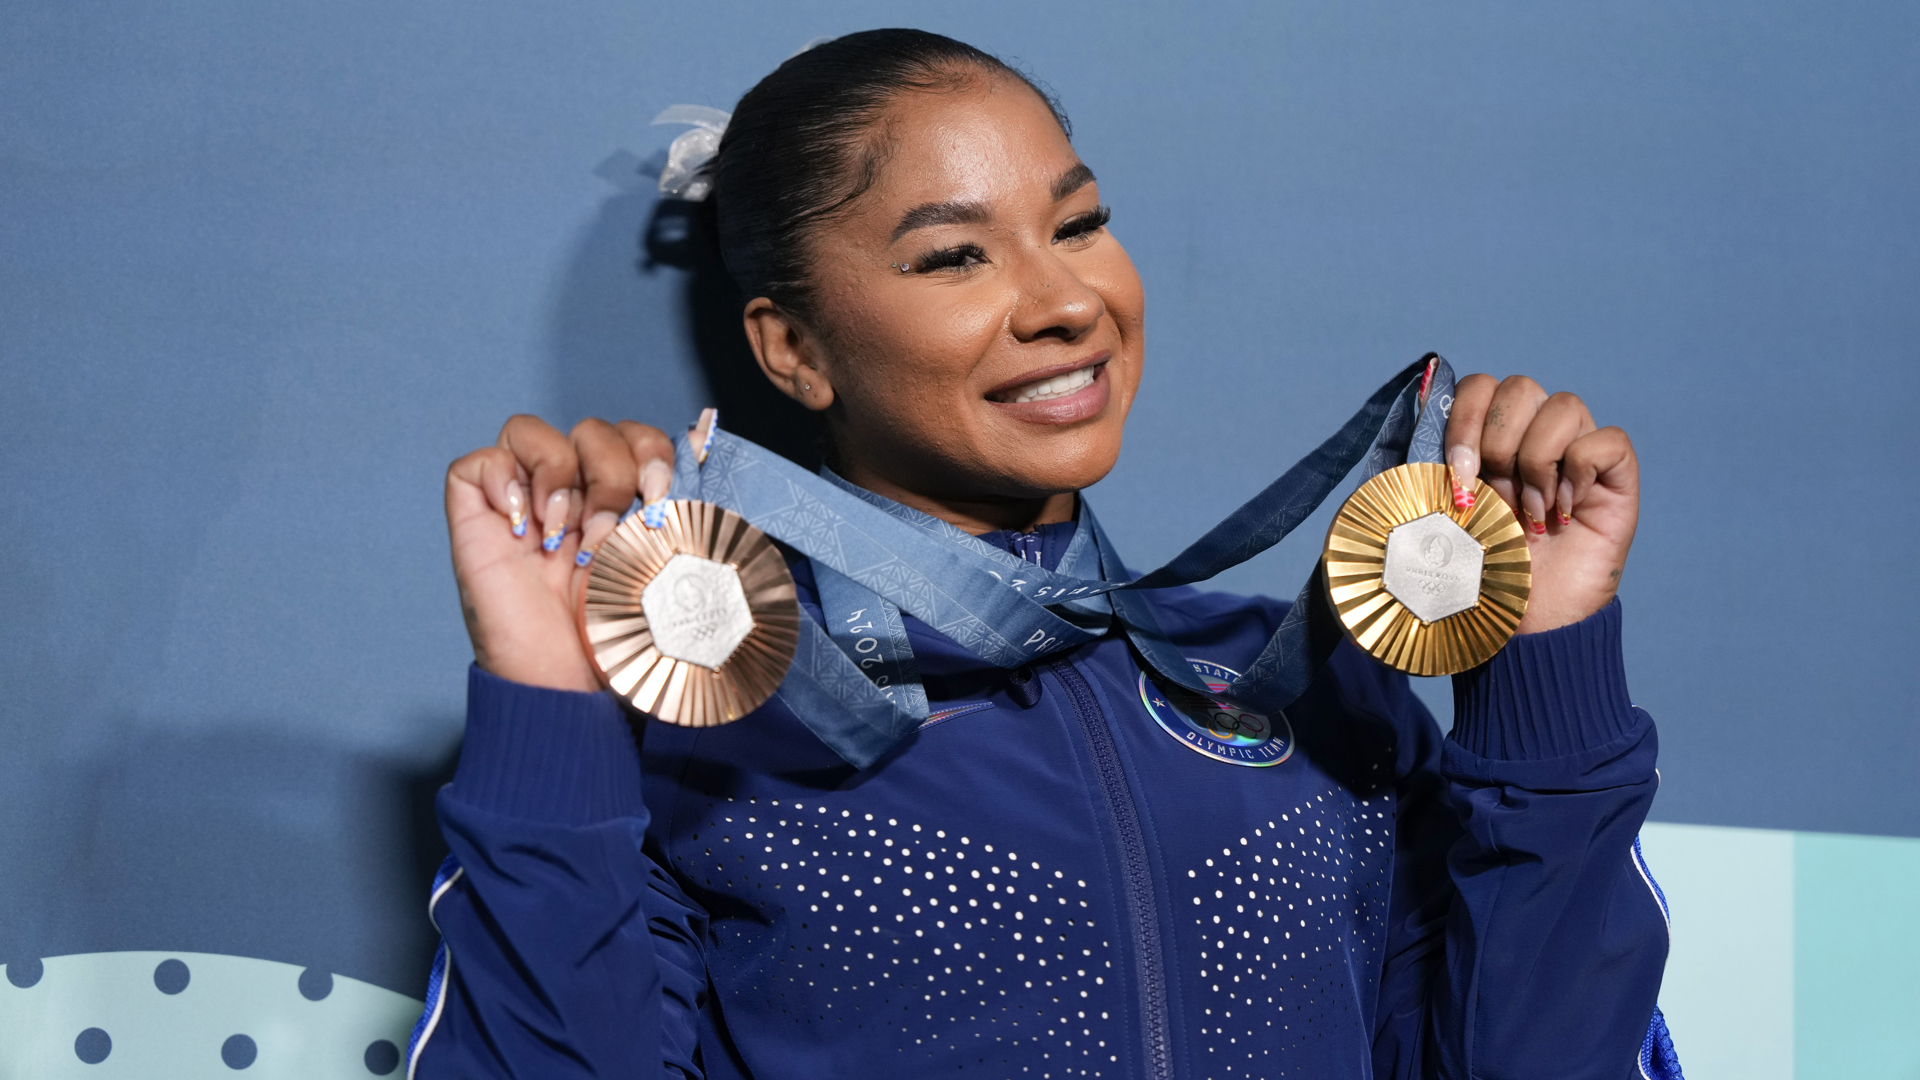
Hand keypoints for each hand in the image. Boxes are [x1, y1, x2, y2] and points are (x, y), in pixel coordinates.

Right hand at [446, 416, 674, 690]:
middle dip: (612, 472)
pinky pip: (478, 462)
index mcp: (618, 499)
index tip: (662, 496)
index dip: (652, 451)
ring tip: (564, 535)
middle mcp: (570, 493)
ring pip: (531, 431)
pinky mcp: (475, 516)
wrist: (571, 678)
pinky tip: (522, 527)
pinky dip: (501, 480)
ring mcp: (520, 502)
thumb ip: (680, 498)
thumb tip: (702, 434)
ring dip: (559, 475)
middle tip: (610, 530)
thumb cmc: (616, 630)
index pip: (633, 436)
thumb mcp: (661, 557)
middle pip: (591, 430)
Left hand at [1443, 375, 1638, 634]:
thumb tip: (1412, 411)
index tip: (1457, 476)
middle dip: (1498, 445)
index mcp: (1490, 437)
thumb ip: (1424, 468)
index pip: (1479, 386)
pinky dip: (1580, 472)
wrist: (1523, 623)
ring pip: (1564, 405)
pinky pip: (1607, 439)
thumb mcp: (1437, 516)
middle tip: (1496, 499)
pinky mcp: (1617, 476)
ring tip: (1531, 514)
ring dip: (1537, 463)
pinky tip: (1565, 514)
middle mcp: (1536, 435)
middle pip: (1520, 387)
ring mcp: (1579, 452)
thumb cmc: (1480, 572)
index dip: (1464, 421)